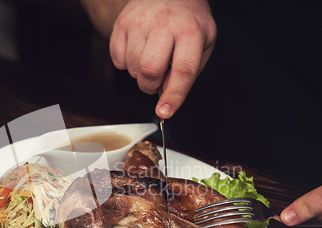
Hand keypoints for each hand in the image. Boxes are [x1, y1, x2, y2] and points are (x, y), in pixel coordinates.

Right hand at [109, 0, 215, 117]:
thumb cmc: (188, 22)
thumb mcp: (203, 43)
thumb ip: (189, 72)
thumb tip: (167, 94)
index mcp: (190, 31)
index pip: (183, 70)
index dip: (174, 95)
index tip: (165, 112)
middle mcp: (165, 24)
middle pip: (150, 70)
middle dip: (150, 86)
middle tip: (157, 80)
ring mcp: (140, 21)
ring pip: (132, 67)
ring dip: (139, 74)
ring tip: (150, 60)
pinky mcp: (122, 23)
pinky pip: (117, 59)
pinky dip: (125, 64)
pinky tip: (137, 52)